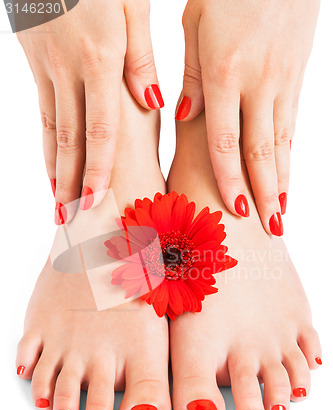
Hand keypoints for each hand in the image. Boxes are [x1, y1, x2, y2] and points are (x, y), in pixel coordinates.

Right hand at [17, 0, 162, 222]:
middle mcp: (70, 69)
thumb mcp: (130, 5)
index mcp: (100, 58)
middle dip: (72, 182)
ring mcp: (49, 68)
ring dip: (55, 172)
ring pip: (52, 131)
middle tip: (72, 219)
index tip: (96, 200)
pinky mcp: (36, 63)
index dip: (98, 167)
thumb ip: (141, 56)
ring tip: (58, 205)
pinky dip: (46, 145)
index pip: (99, 127)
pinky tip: (49, 168)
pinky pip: (43, 113)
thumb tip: (152, 99)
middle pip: (71, 139)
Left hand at [176, 0, 319, 234]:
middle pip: (261, 151)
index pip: (226, 140)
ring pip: (282, 143)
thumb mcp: (197, 25)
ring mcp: (282, 81)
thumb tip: (183, 115)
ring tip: (280, 216)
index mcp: (225, 72)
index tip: (235, 212)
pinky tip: (287, 180)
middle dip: (265, 195)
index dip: (230, 180)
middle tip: (268, 230)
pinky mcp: (296, 77)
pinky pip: (292, 126)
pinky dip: (289, 158)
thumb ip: (191, 75)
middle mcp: (258, 83)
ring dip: (282, 184)